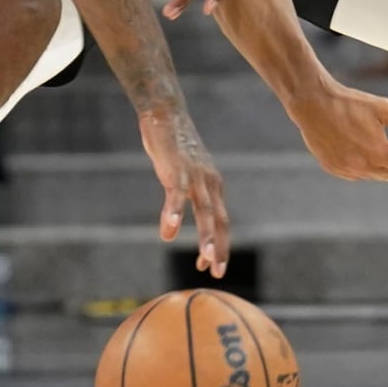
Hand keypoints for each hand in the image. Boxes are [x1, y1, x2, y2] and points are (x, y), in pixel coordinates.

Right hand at [139, 109, 228, 276]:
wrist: (166, 114)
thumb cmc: (175, 145)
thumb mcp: (187, 172)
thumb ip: (189, 193)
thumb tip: (180, 214)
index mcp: (213, 185)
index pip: (221, 221)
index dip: (219, 245)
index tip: (212, 266)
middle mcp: (209, 183)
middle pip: (218, 221)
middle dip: (219, 248)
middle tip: (217, 272)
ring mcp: (194, 176)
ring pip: (204, 211)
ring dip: (205, 236)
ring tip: (204, 259)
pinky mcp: (176, 170)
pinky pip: (176, 196)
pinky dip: (174, 214)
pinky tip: (169, 232)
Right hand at [288, 80, 387, 181]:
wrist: (313, 103)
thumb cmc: (349, 103)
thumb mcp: (383, 109)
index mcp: (380, 152)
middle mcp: (364, 165)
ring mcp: (346, 168)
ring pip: (371, 175)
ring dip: (380, 170)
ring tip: (383, 160)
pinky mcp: (332, 166)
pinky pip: (353, 174)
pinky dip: (361, 169)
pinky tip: (361, 159)